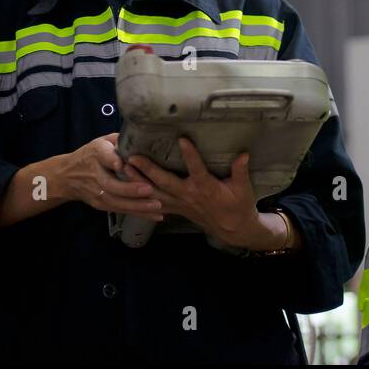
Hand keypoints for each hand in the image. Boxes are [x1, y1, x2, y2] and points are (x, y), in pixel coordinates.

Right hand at [56, 133, 162, 219]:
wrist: (67, 176)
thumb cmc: (91, 155)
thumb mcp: (101, 141)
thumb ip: (118, 140)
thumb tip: (140, 136)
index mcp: (96, 154)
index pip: (103, 156)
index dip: (111, 160)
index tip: (121, 164)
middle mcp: (95, 174)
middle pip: (111, 184)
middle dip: (130, 189)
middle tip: (148, 189)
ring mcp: (97, 192)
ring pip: (116, 201)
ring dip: (137, 205)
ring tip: (156, 205)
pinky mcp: (100, 204)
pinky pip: (120, 210)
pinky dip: (137, 213)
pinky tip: (155, 215)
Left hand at [124, 138, 267, 248]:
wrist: (233, 229)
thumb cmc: (239, 205)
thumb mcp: (243, 188)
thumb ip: (240, 171)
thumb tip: (243, 154)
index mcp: (205, 187)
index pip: (196, 169)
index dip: (190, 155)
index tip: (182, 139)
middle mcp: (188, 195)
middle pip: (165, 182)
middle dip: (148, 170)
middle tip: (133, 157)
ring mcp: (180, 203)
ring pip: (155, 193)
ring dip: (139, 182)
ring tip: (124, 168)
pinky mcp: (176, 209)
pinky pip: (155, 203)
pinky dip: (141, 197)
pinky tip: (129, 189)